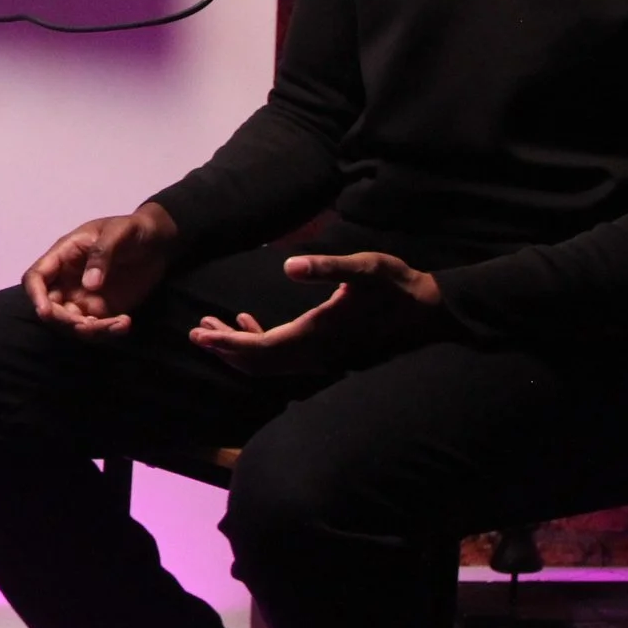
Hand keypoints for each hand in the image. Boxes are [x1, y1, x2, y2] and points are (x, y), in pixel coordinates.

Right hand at [23, 203, 177, 337]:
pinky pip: (96, 328)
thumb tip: (89, 285)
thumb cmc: (134, 229)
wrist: (158, 242)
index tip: (46, 312)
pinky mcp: (102, 310)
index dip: (36, 295)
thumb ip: (102, 253)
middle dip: (64, 320)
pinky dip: (107, 331)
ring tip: (118, 323)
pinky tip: (125, 322)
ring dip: (89, 330)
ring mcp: (84, 297)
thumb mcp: (119, 232)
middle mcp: (67, 279)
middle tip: (91, 324)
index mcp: (64, 255)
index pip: (36, 277)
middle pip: (50, 306)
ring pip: (72, 322)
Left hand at [189, 250, 442, 375]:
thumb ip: (328, 267)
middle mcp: (316, 354)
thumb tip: (290, 265)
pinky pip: (285, 355)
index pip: (261, 350)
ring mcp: (323, 357)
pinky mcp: (328, 351)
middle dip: (224, 350)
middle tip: (195, 332)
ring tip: (210, 327)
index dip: (226, 344)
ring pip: (270, 362)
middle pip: (259, 363)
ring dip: (239, 347)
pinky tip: (248, 322)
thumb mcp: (366, 267)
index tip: (198, 335)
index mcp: (318, 335)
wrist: (432, 313)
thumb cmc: (399, 287)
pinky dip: (261, 343)